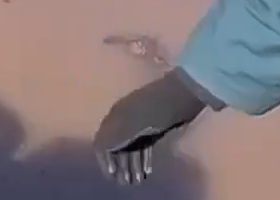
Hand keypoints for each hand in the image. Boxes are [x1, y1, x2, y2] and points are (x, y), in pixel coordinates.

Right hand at [93, 70, 206, 185]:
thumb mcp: (126, 126)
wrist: (177, 96)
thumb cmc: (151, 111)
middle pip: (118, 146)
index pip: (102, 141)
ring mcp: (140, 123)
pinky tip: (147, 171)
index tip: (111, 175)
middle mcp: (124, 118)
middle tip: (125, 182)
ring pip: (132, 147)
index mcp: (114, 116)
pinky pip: (145, 145)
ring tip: (136, 181)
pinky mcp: (156, 128)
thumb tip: (102, 150)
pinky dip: (144, 158)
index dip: (104, 159)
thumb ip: (110, 138)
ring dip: (132, 165)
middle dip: (120, 165)